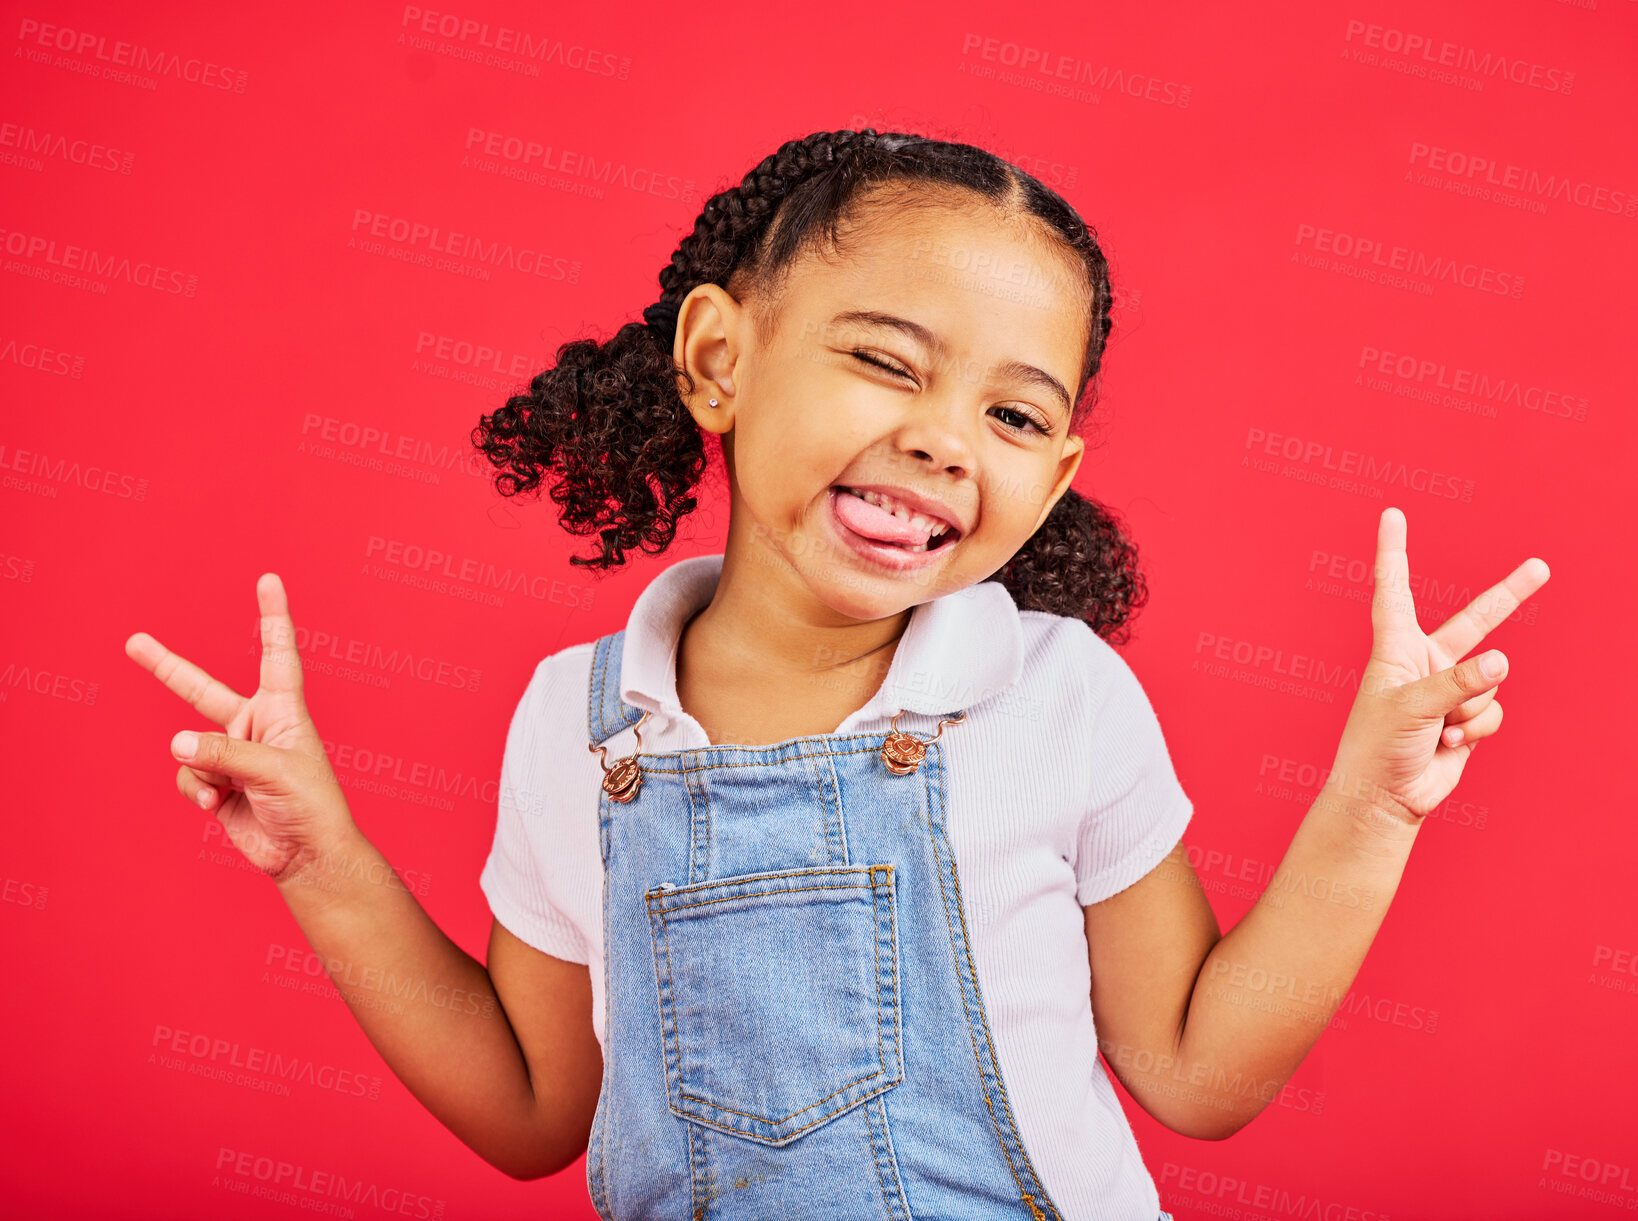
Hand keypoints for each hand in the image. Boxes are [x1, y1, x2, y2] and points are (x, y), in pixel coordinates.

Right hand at [125, 573, 356, 885]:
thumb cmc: (310, 805)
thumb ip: (224, 753)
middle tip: (133, 641)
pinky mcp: (216, 782)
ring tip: (230, 789)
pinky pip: (187, 775)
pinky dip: (198, 790)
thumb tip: (177, 743)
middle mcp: (253, 725)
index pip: (276, 653)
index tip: (270, 580)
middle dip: (166, 668)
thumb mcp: (274, 771)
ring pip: (190, 748)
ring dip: (205, 770)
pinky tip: (218, 806)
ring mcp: (232, 754)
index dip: (272, 616)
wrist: (305, 854)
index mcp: (282, 709)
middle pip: (201, 690)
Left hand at [1324, 507, 1549, 826]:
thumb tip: (1503, 663)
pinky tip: (1446, 745)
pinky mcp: (1466, 718)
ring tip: (1435, 730)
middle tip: (1541, 567)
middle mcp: (1425, 663)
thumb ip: (1457, 684)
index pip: (1396, 589)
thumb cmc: (1377, 748)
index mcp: (1396, 648)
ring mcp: (1449, 690)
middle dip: (1511, 596)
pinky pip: (1492, 713)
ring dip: (1468, 710)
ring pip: (1489, 683)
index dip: (1395, 551)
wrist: (1385, 798)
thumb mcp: (1410, 708)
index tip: (1393, 515)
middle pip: (1476, 622)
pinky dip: (1474, 730)